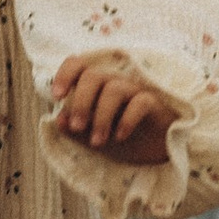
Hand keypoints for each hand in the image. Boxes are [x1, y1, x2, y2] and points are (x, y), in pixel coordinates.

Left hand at [49, 55, 174, 171]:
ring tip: (97, 142)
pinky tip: (120, 137)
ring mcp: (137, 91)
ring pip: (114, 89)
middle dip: (80, 102)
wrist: (161, 153)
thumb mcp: (96, 139)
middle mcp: (116, 83)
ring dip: (101, 117)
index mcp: (98, 87)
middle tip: (77, 127)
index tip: (58, 97)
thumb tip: (59, 119)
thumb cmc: (127, 139)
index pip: (79, 65)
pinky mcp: (155, 103)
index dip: (65, 75)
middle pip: (93, 75)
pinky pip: (140, 102)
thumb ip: (77, 131)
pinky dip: (126, 120)